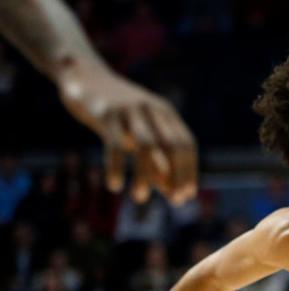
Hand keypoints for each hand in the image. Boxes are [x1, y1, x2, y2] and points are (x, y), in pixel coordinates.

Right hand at [56, 59, 196, 204]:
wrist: (83, 75)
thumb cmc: (117, 115)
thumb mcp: (140, 135)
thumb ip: (158, 162)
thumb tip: (173, 195)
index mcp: (165, 113)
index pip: (186, 144)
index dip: (189, 171)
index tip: (187, 196)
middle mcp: (152, 109)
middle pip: (173, 144)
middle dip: (178, 175)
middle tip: (174, 201)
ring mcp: (130, 109)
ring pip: (146, 146)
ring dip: (146, 175)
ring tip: (140, 198)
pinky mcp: (106, 112)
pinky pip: (115, 144)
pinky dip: (117, 167)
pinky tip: (115, 185)